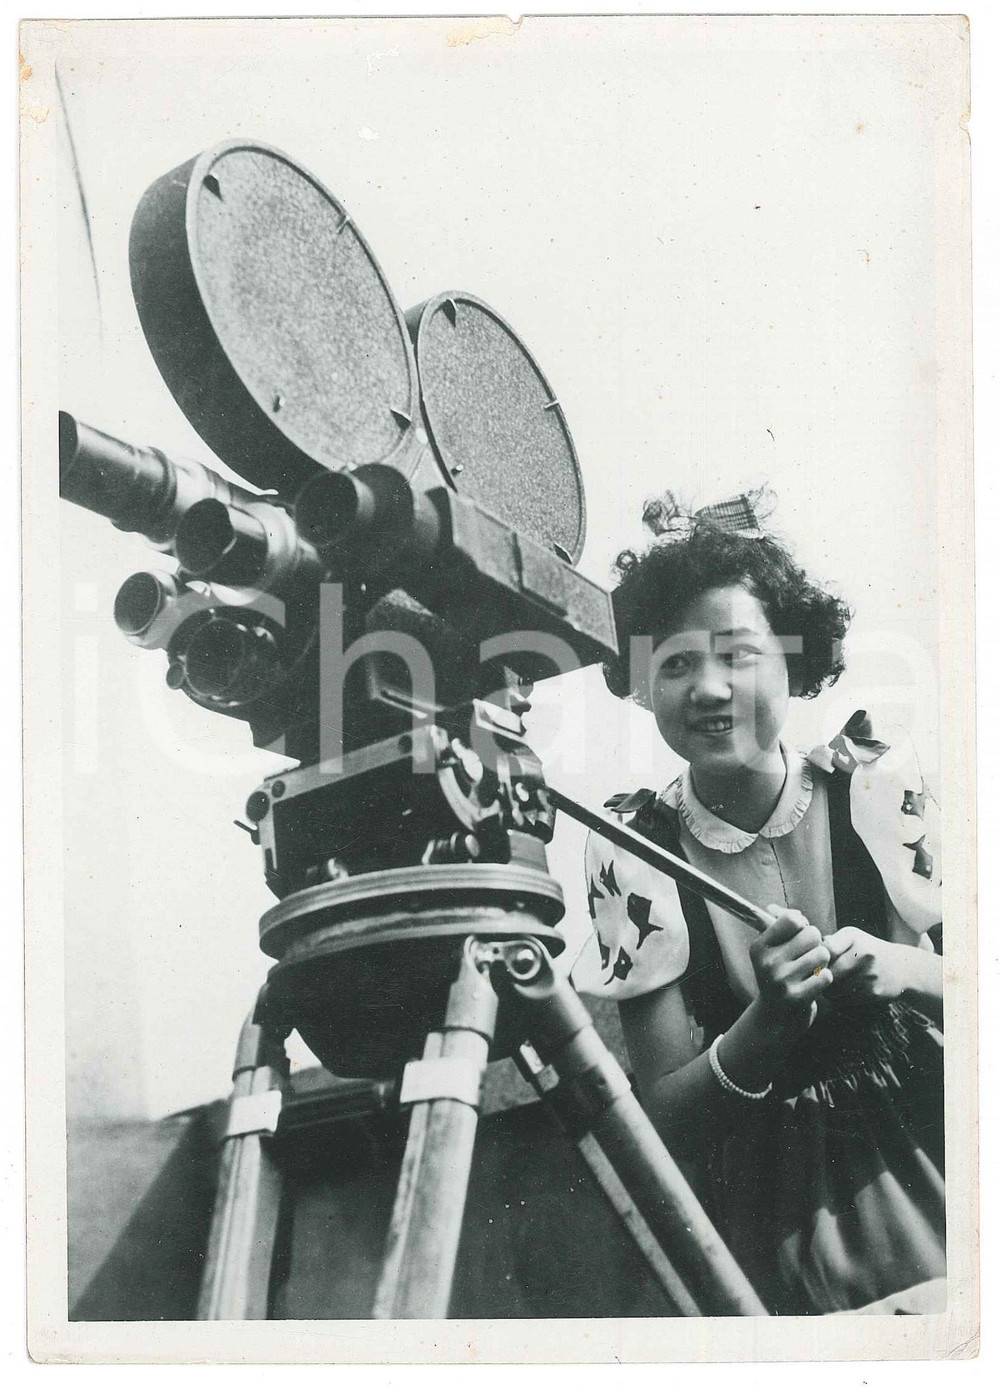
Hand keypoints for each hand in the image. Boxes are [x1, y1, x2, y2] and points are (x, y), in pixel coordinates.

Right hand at [749, 907, 833, 1031]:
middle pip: (812, 934)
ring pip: (822, 954)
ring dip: (821, 963)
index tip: (798, 936)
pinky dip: (824, 979)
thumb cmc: (777, 977)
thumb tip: (787, 911)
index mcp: (759, 947)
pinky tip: (813, 984)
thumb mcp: (770, 951)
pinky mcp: (797, 998)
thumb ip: (780, 927)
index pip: (792, 919)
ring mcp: (782, 981)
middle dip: (815, 944)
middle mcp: (768, 963)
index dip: (802, 925)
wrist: (774, 1018)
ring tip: (810, 971)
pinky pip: (826, 975)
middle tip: (806, 956)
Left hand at [823, 927, 906, 1006]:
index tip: (815, 964)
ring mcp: (870, 974)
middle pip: (829, 972)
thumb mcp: (852, 938)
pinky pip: (845, 1000)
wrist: (903, 967)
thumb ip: (829, 943)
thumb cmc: (867, 951)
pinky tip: (840, 994)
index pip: (825, 949)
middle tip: (818, 981)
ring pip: (835, 989)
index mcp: (854, 936)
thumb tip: (804, 951)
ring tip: (828, 987)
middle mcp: (864, 954)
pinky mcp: (875, 992)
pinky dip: (838, 999)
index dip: (816, 959)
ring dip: (828, 991)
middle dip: (820, 978)